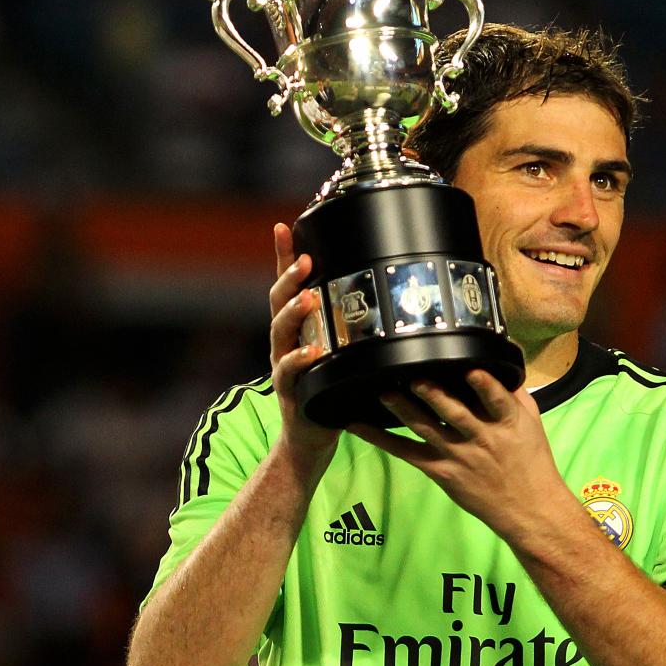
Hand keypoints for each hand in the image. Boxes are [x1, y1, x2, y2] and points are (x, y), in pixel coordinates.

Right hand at [269, 223, 340, 477]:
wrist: (311, 439)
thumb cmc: (334, 392)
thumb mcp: (342, 352)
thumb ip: (352, 327)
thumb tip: (387, 292)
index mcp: (297, 329)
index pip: (287, 286)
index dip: (284, 256)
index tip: (284, 226)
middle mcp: (284, 342)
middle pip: (278, 302)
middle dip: (289, 277)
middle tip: (305, 260)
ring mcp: (283, 366)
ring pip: (279, 332)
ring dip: (293, 312)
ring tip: (307, 297)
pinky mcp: (290, 391)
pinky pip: (288, 371)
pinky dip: (298, 360)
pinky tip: (311, 351)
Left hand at [346, 370, 572, 544]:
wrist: (528, 508)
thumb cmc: (530, 460)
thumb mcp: (530, 423)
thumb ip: (512, 394)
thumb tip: (495, 363)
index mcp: (506, 422)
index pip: (496, 401)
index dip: (484, 386)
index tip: (471, 370)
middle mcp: (481, 438)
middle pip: (455, 414)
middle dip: (435, 396)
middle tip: (416, 378)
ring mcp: (458, 455)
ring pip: (427, 429)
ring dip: (405, 410)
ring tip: (386, 394)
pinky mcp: (440, 471)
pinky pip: (406, 453)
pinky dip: (381, 439)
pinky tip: (359, 426)